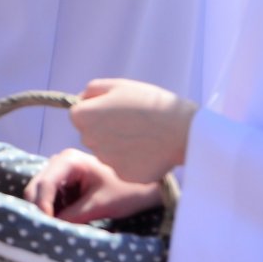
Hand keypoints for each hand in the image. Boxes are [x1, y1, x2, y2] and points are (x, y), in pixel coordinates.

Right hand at [25, 150, 164, 223]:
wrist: (145, 187)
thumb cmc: (126, 191)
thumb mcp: (100, 205)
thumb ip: (73, 215)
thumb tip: (52, 227)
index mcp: (70, 160)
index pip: (46, 183)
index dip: (42, 204)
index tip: (46, 224)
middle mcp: (60, 161)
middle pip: (38, 186)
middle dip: (41, 207)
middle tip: (48, 228)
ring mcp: (61, 170)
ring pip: (41, 192)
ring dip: (47, 209)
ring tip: (58, 225)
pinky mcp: (64, 180)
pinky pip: (51, 196)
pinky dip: (54, 208)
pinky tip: (65, 218)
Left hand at [70, 79, 195, 182]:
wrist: (183, 130)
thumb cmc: (149, 103)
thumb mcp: (117, 85)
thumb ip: (91, 91)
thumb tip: (81, 100)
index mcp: (83, 117)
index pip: (79, 115)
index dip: (97, 111)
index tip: (116, 110)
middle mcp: (88, 140)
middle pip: (91, 135)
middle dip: (104, 129)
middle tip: (131, 123)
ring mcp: (106, 160)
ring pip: (107, 152)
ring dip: (118, 146)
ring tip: (143, 136)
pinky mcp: (124, 175)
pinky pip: (123, 167)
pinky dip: (133, 161)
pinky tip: (149, 151)